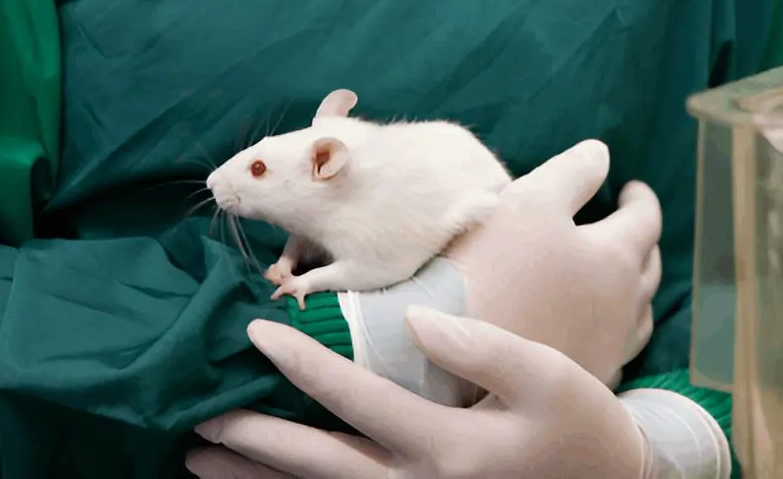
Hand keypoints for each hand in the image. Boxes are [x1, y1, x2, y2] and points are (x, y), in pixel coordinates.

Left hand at [186, 310, 645, 478]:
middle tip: (200, 419)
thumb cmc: (581, 425)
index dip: (304, 363)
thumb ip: (483, 345)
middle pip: (319, 465)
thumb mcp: (549, 377)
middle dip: (255, 442)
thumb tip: (415, 318)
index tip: (256, 332)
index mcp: (452, 447)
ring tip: (203, 461)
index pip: (358, 399)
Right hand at [445, 140, 661, 388]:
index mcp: (617, 260)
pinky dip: (612, 331)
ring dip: (634, 290)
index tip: (631, 189)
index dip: (640, 199)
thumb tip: (601, 154)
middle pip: (648, 268)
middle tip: (629, 227)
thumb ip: (572, 173)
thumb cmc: (493, 270)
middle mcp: (624, 309)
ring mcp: (607, 353)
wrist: (452, 361)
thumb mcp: (530, 201)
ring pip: (638, 316)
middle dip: (642, 241)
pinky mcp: (580, 384)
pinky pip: (613, 352)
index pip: (646, 220)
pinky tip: (594, 331)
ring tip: (620, 279)